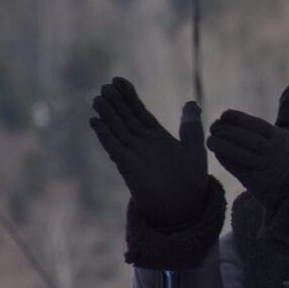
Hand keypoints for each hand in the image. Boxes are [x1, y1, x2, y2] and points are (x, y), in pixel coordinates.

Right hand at [90, 77, 208, 226]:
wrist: (185, 207)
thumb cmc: (192, 180)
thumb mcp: (194, 148)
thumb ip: (191, 125)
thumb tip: (191, 102)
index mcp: (157, 137)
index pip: (139, 112)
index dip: (129, 97)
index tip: (119, 80)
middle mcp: (142, 144)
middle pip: (125, 118)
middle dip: (116, 102)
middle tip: (105, 85)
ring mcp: (134, 154)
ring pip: (117, 130)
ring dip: (107, 115)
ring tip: (97, 98)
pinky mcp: (128, 167)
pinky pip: (114, 148)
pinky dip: (104, 135)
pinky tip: (94, 122)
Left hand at [207, 83, 288, 207]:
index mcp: (280, 138)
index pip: (257, 125)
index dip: (238, 119)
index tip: (224, 114)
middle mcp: (274, 153)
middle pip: (247, 139)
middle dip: (227, 132)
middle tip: (213, 126)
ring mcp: (266, 169)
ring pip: (241, 155)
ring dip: (222, 146)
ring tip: (210, 139)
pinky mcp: (257, 183)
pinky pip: (238, 169)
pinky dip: (226, 160)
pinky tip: (217, 152)